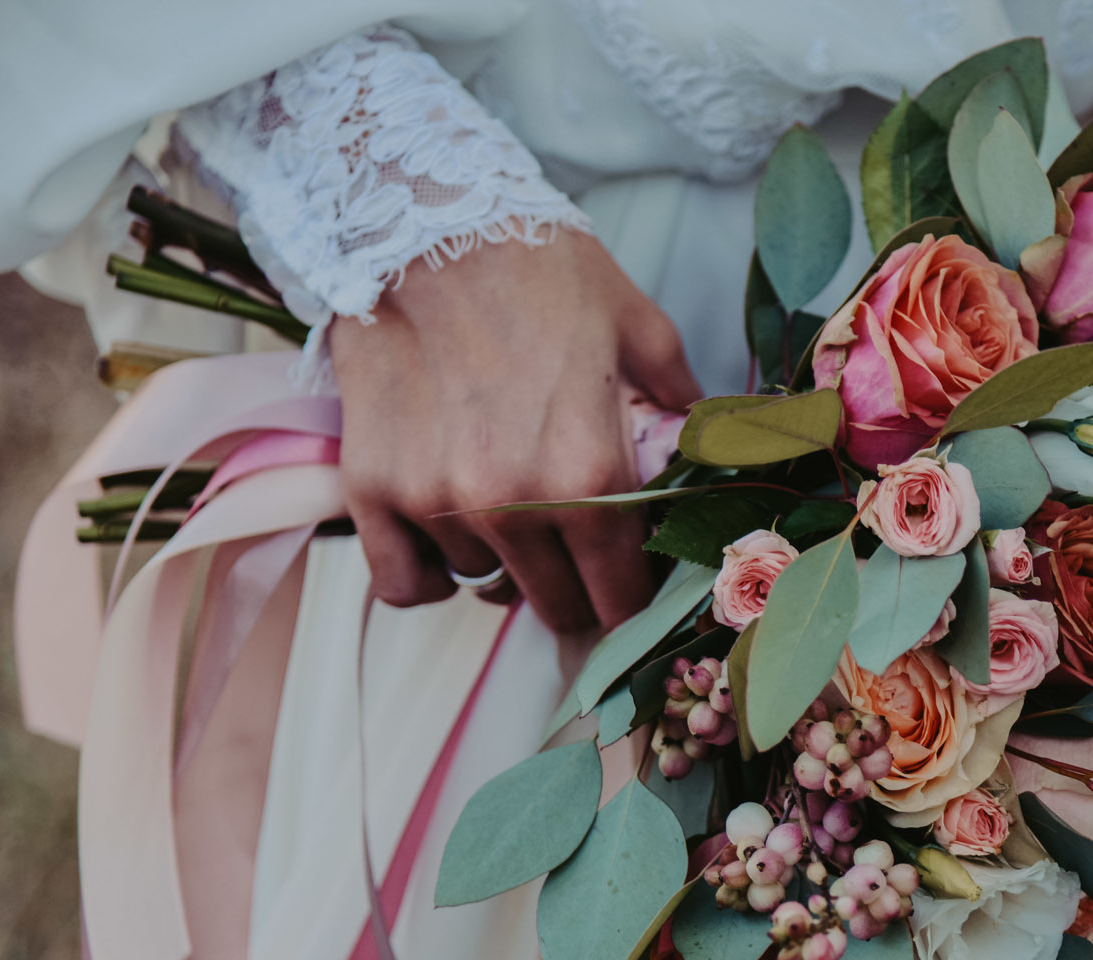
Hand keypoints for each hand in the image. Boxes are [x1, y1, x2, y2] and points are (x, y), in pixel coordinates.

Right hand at [331, 230, 699, 627]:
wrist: (424, 222)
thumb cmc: (540, 270)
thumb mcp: (639, 329)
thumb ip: (684, 409)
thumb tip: (718, 458)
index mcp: (590, 472)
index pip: (623, 592)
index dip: (635, 595)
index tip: (631, 581)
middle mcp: (514, 502)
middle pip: (559, 604)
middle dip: (576, 585)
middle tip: (574, 547)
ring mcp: (437, 501)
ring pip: (485, 586)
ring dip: (501, 562)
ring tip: (504, 501)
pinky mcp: (374, 490)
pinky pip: (402, 584)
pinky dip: (424, 577)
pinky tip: (442, 546)